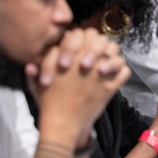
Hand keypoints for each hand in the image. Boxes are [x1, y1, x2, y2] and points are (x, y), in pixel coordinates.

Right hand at [26, 31, 130, 145]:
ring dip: (112, 55)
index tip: (79, 49)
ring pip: (116, 53)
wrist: (63, 125)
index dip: (82, 38)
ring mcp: (101, 74)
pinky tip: (114, 75)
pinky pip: (124, 72)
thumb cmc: (49, 103)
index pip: (83, 33)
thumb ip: (38, 69)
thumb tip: (32, 63)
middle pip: (101, 39)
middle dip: (99, 44)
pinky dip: (121, 71)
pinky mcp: (110, 87)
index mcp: (70, 57)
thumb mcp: (37, 84)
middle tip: (94, 54)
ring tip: (104, 64)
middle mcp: (87, 62)